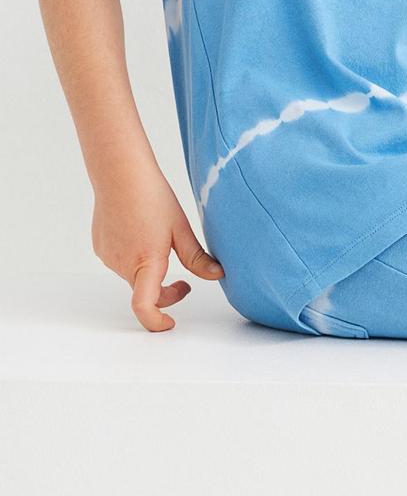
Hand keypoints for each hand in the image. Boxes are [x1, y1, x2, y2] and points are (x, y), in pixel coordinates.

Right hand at [91, 164, 224, 331]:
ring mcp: (108, 256)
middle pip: (145, 292)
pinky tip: (142, 232)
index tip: (170, 322)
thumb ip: (197, 258)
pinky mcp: (100, 247)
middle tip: (186, 283)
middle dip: (167, 292)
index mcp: (146, 262)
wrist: (120, 173)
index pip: (144, 306)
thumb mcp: (181, 228)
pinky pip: (122, 262)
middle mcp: (123, 264)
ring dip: (150, 272)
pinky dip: (135, 258)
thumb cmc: (152, 196)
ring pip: (134, 276)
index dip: (157, 322)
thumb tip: (217, 275)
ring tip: (161, 240)